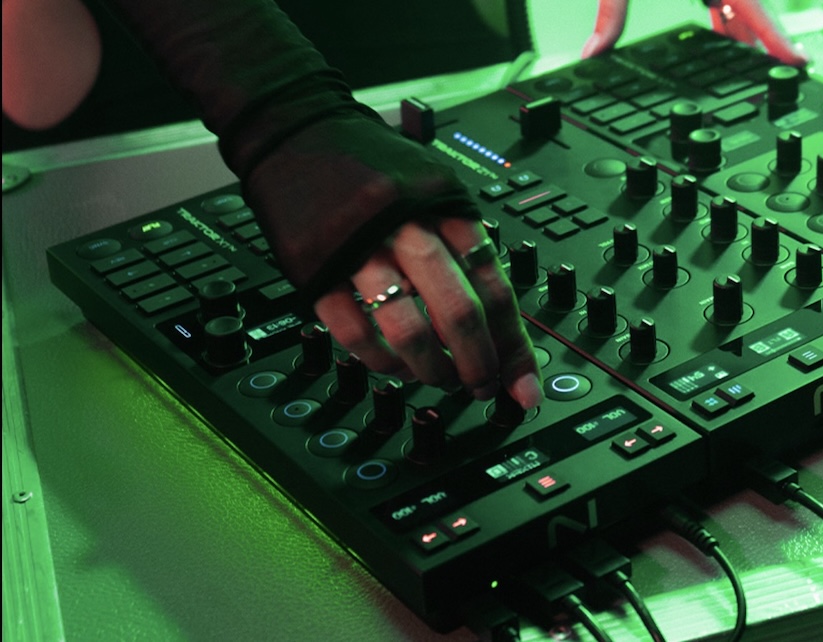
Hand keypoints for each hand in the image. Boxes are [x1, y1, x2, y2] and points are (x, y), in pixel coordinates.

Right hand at [243, 111, 542, 408]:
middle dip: (479, 363)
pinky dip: (380, 361)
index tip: (523, 381)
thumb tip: (499, 320)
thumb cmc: (372, 163)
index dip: (513, 342)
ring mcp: (358, 251)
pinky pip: (354, 333)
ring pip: (410, 330)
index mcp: (444, 205)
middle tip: (483, 386)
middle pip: (459, 312)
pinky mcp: (314, 270)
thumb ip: (465, 243)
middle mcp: (406, 226)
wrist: (295, 127)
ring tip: (442, 379)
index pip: (493, 285)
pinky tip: (394, 367)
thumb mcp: (433, 185)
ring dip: (433, 369)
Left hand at [582, 0, 806, 65]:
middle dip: (764, 40)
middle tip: (778, 71)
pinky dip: (726, 15)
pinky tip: (722, 34)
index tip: (798, 60)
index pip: (755, 8)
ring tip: (746, 63)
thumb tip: (594, 52)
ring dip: (743, 30)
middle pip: (755, 8)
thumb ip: (611, 13)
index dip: (777, 38)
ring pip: (741, 2)